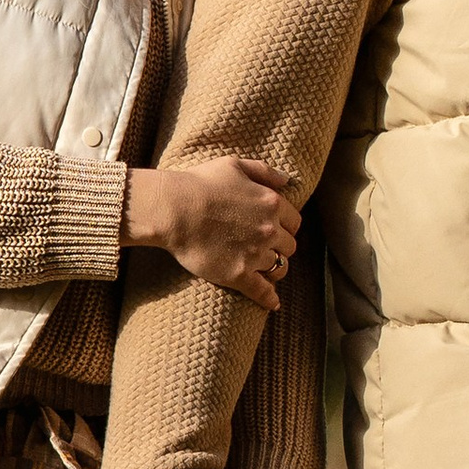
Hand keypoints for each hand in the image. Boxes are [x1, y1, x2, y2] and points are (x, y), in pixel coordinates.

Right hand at [124, 156, 300, 308]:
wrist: (174, 208)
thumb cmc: (200, 183)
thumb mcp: (235, 165)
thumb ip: (264, 171)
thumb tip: (287, 180)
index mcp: (271, 204)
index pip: (294, 221)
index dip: (286, 226)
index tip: (278, 230)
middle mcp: (269, 230)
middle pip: (289, 246)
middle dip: (281, 247)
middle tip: (269, 249)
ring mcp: (255, 254)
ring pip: (279, 267)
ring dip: (275, 269)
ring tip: (267, 271)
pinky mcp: (238, 274)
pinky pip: (261, 291)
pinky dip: (269, 299)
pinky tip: (273, 304)